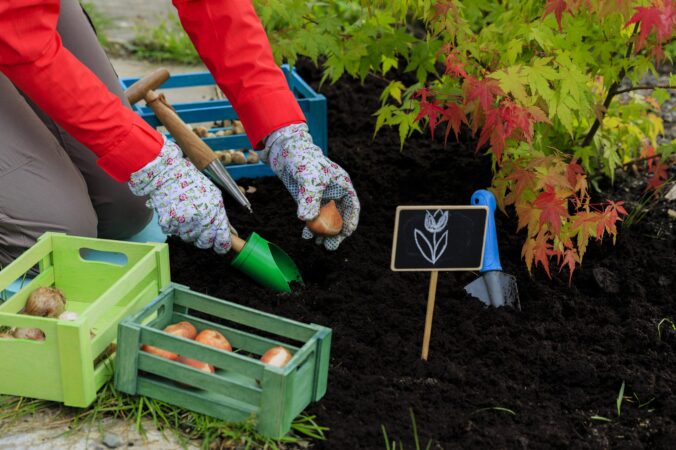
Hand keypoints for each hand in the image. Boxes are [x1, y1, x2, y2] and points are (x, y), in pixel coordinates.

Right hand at [128, 138, 231, 253]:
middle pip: (205, 243)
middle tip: (200, 229)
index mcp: (215, 211)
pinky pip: (174, 233)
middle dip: (204, 239)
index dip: (222, 246)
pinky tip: (176, 213)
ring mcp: (185, 222)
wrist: (168, 174)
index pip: (222, 239)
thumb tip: (232, 234)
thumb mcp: (214, 196)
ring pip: (189, 238)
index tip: (220, 247)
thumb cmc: (193, 182)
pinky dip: (175, 226)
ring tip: (186, 215)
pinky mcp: (170, 223)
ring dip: (188, 231)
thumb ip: (222, 217)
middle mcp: (201, 219)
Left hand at [261, 123, 359, 249]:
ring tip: (317, 243)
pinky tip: (305, 235)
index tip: (345, 234)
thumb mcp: (309, 178)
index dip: (350, 221)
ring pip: (325, 220)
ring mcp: (321, 198)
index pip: (352, 206)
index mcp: (342, 185)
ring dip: (322, 233)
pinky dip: (310, 227)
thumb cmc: (303, 160)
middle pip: (339, 217)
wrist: (286, 152)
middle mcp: (334, 193)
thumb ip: (310, 199)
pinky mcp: (309, 201)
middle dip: (335, 233)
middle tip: (330, 246)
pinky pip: (313, 217)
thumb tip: (306, 220)